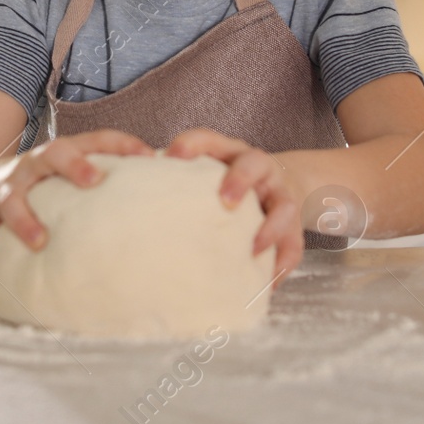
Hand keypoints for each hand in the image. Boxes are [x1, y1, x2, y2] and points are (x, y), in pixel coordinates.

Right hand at [0, 129, 153, 268]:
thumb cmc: (51, 183)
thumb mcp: (78, 171)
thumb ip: (114, 178)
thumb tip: (173, 188)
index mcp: (64, 152)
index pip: (97, 139)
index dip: (122, 144)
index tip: (148, 157)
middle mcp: (35, 165)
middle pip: (53, 154)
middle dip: (73, 165)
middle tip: (94, 183)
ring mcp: (9, 187)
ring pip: (12, 197)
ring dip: (25, 219)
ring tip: (41, 242)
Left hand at [164, 128, 306, 284]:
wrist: (283, 184)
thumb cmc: (227, 184)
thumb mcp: (207, 175)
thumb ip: (179, 185)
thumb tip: (128, 212)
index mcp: (228, 153)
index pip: (209, 140)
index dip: (192, 145)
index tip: (173, 157)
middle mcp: (258, 168)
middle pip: (253, 164)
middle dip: (240, 181)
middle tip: (226, 201)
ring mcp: (279, 194)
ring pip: (284, 206)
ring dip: (270, 227)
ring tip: (253, 249)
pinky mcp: (295, 224)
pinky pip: (294, 245)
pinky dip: (282, 264)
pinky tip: (268, 284)